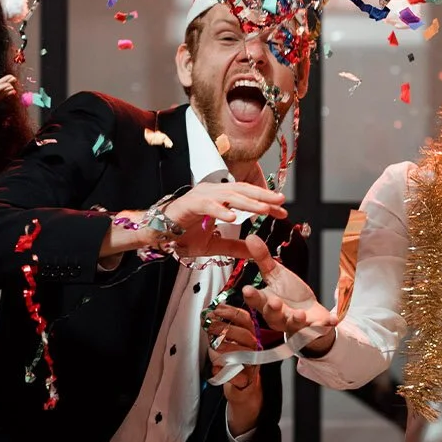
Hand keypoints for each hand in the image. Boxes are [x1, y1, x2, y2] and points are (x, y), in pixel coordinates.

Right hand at [162, 182, 286, 258]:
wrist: (158, 235)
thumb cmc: (183, 235)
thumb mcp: (214, 244)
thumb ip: (234, 247)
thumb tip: (254, 251)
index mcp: (219, 198)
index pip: (248, 196)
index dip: (266, 203)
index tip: (283, 211)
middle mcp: (212, 192)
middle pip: (243, 190)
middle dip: (263, 196)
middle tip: (282, 202)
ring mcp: (201, 196)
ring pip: (229, 195)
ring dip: (249, 201)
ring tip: (265, 208)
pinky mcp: (190, 204)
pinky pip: (208, 205)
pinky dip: (221, 210)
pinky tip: (234, 217)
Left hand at [207, 305, 264, 429]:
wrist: (243, 388)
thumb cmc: (234, 362)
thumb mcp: (228, 343)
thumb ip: (220, 330)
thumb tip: (207, 315)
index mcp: (249, 336)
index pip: (245, 319)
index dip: (231, 312)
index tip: (216, 309)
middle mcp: (253, 348)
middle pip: (244, 334)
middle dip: (225, 328)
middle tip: (209, 326)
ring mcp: (251, 365)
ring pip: (242, 354)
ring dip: (225, 348)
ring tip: (212, 346)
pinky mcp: (247, 381)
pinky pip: (238, 376)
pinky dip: (225, 371)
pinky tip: (216, 368)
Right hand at [240, 236, 337, 353]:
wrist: (308, 314)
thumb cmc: (288, 294)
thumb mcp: (275, 274)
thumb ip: (263, 258)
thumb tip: (251, 237)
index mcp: (266, 301)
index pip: (256, 299)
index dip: (251, 296)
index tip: (247, 290)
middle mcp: (278, 316)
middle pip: (272, 315)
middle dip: (273, 309)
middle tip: (274, 302)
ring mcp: (295, 323)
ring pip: (293, 324)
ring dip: (296, 320)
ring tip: (300, 314)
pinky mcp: (312, 327)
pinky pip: (318, 327)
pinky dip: (325, 324)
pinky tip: (332, 319)